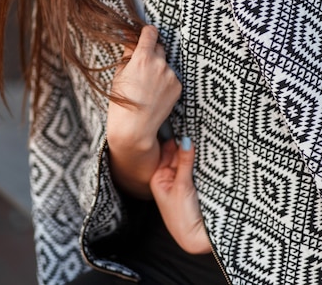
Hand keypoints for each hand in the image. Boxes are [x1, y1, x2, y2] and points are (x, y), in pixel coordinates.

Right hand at [106, 25, 181, 196]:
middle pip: (159, 47)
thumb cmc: (122, 101)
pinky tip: (155, 94)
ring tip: (147, 87)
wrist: (135, 128)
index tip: (145, 35)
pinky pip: (171, 77)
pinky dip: (165, 82)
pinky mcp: (178, 87)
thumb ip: (128, 54)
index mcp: (143, 57)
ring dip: (158, 69)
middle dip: (152, 53)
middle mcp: (160, 63)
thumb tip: (132, 39)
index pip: (150, 32)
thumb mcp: (119, 73)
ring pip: (165, 64)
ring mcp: (171, 75)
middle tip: (142, 68)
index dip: (147, 32)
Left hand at [150, 138, 210, 253]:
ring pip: (187, 161)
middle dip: (185, 145)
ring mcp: (181, 182)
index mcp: (158, 177)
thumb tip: (186, 140)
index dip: (174, 139)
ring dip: (193, 153)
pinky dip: (199, 162)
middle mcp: (168, 178)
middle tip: (196, 128)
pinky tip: (207, 153)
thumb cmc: (182, 217)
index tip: (184, 125)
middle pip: (177, 155)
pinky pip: (195, 169)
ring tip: (203, 138)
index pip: (166, 152)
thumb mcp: (182, 186)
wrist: (196, 240)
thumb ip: (184, 162)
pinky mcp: (193, 186)